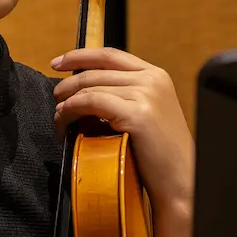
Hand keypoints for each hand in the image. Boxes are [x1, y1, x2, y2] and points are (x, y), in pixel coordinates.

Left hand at [50, 47, 194, 217]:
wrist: (180, 182)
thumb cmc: (159, 155)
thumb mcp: (146, 112)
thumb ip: (124, 94)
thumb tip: (82, 88)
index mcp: (156, 75)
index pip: (110, 55)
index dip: (80, 56)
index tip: (58, 63)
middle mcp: (152, 79)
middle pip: (96, 70)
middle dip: (68, 83)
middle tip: (55, 98)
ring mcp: (146, 94)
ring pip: (90, 87)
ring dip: (67, 102)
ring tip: (59, 118)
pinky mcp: (137, 114)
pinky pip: (92, 102)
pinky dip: (72, 110)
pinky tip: (65, 121)